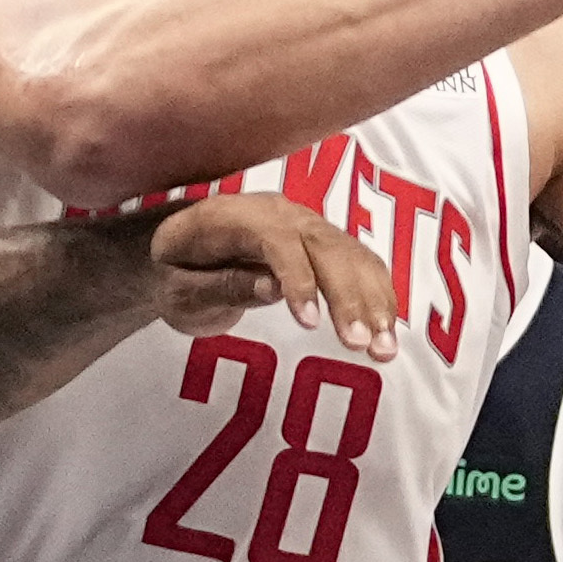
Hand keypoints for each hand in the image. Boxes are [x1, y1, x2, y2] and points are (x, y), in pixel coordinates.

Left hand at [140, 188, 396, 352]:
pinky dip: (377, 295)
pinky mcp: (323, 243)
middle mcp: (278, 212)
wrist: (180, 248)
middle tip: (363, 344)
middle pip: (324, 246)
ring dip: (373, 301)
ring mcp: (305, 224)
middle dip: (349, 296)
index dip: (297, 278)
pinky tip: (388, 331)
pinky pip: (359, 263)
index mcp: (232, 217)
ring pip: (350, 255)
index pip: (276, 240)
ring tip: (384, 349)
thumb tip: (272, 289)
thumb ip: (221, 286)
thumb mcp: (178, 289)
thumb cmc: (173, 271)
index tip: (310, 323)